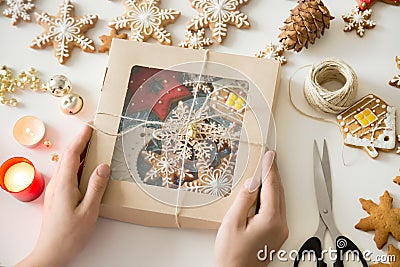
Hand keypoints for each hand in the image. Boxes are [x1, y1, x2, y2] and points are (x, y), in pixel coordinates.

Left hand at [16, 125, 109, 266]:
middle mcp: (57, 183)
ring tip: (93, 144)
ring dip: (79, 151)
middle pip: (68, 155)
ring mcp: (56, 189)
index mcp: (64, 184)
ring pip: (67, 164)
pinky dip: (78, 163)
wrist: (51, 252)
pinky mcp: (58, 195)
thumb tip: (103, 166)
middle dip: (80, 140)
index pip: (72, 154)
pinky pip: (68, 173)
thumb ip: (96, 187)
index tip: (91, 126)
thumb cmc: (70, 235)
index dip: (81, 138)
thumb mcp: (89, 211)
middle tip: (94, 131)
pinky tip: (87, 166)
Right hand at [214, 151, 287, 266]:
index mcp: (271, 220)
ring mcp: (280, 231)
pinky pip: (277, 209)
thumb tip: (252, 183)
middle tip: (270, 158)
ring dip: (273, 184)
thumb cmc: (232, 255)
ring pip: (279, 200)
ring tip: (267, 169)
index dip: (270, 169)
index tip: (270, 155)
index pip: (272, 187)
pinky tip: (264, 191)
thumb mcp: (233, 223)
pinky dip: (272, 196)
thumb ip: (243, 200)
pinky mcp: (276, 235)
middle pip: (279, 192)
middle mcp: (280, 225)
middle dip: (274, 174)